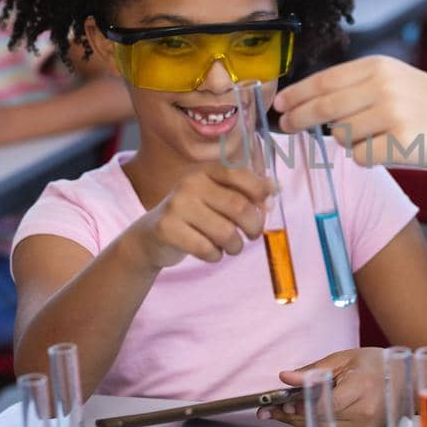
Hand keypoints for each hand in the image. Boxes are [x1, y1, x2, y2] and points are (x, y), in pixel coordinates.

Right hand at [129, 162, 272, 270]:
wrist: (151, 236)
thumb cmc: (194, 216)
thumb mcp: (216, 197)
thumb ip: (244, 192)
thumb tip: (275, 189)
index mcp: (205, 170)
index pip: (240, 174)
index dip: (259, 192)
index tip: (266, 207)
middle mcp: (190, 182)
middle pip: (238, 207)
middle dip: (254, 226)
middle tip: (253, 235)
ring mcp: (176, 205)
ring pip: (225, 232)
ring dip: (235, 245)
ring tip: (231, 246)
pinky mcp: (167, 228)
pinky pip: (206, 248)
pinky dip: (215, 256)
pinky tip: (211, 252)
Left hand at [263, 347, 385, 426]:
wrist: (404, 381)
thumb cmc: (377, 366)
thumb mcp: (343, 359)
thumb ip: (313, 371)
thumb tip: (287, 377)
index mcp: (363, 389)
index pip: (324, 404)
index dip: (301, 404)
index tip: (283, 400)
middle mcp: (365, 413)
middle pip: (319, 420)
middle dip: (292, 414)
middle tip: (272, 409)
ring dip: (300, 421)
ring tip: (283, 412)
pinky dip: (315, 425)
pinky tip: (304, 416)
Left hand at [273, 56, 426, 171]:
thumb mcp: (397, 80)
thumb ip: (359, 86)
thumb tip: (312, 102)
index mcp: (379, 66)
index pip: (325, 80)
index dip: (298, 93)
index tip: (280, 103)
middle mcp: (383, 86)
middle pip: (324, 107)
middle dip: (299, 118)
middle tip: (286, 127)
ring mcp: (391, 114)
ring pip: (342, 135)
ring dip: (348, 141)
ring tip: (375, 136)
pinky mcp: (399, 143)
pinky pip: (360, 156)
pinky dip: (366, 157)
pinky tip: (388, 150)